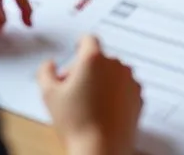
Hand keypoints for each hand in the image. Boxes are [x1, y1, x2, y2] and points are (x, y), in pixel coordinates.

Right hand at [39, 35, 142, 154]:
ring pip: (114, 73)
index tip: (77, 49)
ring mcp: (129, 80)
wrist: (101, 150)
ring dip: (103, 81)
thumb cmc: (76, 123)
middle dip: (87, 69)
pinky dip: (116, 94)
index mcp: (94, 59)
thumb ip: (45, 71)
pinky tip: (105, 110)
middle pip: (100, 59)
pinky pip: (125, 88)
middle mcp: (115, 65)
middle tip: (74, 89)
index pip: (89, 39)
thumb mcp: (49, 95)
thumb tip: (50, 64)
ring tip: (90, 103)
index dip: (80, 43)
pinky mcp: (138, 96)